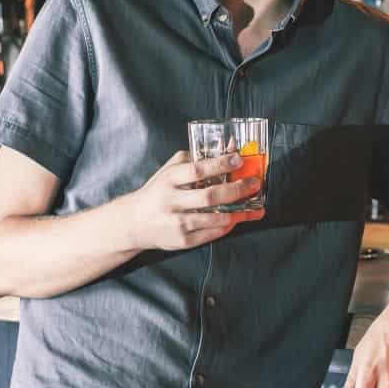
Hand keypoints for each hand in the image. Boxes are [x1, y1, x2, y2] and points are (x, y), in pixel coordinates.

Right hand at [125, 150, 265, 251]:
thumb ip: (196, 158)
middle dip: (237, 189)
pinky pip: (210, 234)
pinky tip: (236, 219)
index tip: (239, 160)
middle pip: (210, 196)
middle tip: (254, 184)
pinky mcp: (181, 240)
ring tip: (254, 207)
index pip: (198, 170)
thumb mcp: (170, 171)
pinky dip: (226, 226)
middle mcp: (171, 201)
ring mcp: (176, 223)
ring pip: (214, 218)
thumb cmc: (158, 192)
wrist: (133, 223)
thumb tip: (229, 147)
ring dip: (238, 212)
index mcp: (169, 180)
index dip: (220, 164)